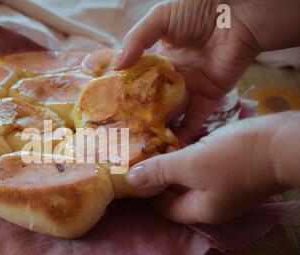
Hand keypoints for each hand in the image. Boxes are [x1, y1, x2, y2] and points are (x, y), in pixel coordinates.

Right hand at [113, 0, 260, 140]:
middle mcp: (173, 76)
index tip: (108, 108)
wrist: (238, 12)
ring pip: (171, 114)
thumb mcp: (161, 17)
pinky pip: (195, 120)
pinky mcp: (209, 97)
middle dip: (138, 116)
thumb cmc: (198, 8)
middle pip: (152, 101)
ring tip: (138, 145)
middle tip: (120, 134)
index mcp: (160, 58)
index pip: (138, 80)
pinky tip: (167, 148)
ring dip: (157, 128)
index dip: (124, 93)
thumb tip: (116, 66)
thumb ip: (137, 40)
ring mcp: (191, 88)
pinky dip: (183, 135)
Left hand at [125, 112, 299, 223]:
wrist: (285, 142)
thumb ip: (160, 171)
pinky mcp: (234, 168)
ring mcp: (225, 186)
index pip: (165, 208)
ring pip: (190, 177)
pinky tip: (180, 138)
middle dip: (158, 176)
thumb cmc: (236, 157)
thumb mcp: (192, 163)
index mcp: (201, 209)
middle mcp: (213, 203)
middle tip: (140, 156)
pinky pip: (204, 165)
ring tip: (154, 144)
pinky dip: (190, 155)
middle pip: (177, 193)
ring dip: (173, 163)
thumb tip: (129, 180)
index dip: (147, 194)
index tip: (131, 174)